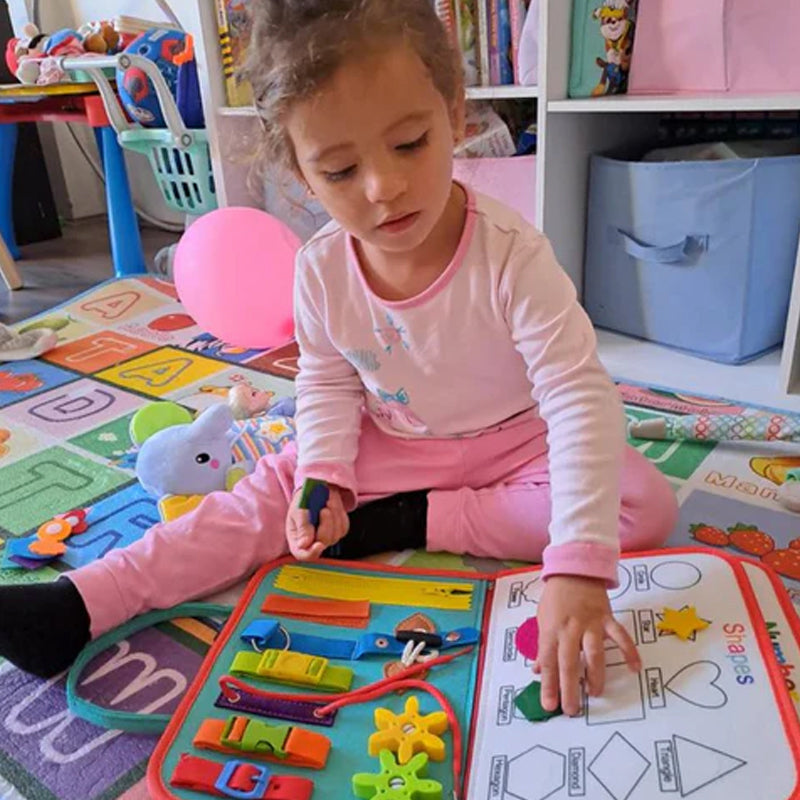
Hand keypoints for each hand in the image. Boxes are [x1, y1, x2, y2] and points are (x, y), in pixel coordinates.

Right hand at [285, 484, 348, 560]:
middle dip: (326, 525)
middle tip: (324, 509)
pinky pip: (343, 527)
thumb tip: (304, 545)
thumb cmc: (303, 500)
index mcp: (296, 539)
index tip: (319, 545)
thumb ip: (302, 527)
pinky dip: (339, 515)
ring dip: (333, 516)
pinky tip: (332, 506)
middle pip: (323, 542)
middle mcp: (312, 542)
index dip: (311, 553)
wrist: (316, 489)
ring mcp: (326, 537)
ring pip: (336, 535)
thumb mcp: (298, 510)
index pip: (303, 554)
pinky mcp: (338, 531)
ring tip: (327, 502)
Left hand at [535, 574, 640, 715]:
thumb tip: (538, 671)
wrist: (574, 570)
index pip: (547, 662)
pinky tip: (634, 668)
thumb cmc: (556, 598)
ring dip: (595, 675)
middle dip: (569, 688)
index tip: (549, 705)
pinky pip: (620, 636)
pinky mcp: (607, 618)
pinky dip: (629, 651)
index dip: (548, 684)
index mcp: (551, 630)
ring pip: (594, 653)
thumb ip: (542, 647)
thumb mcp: (542, 620)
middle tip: (571, 709)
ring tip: (595, 693)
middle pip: (569, 662)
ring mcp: (590, 623)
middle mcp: (570, 629)